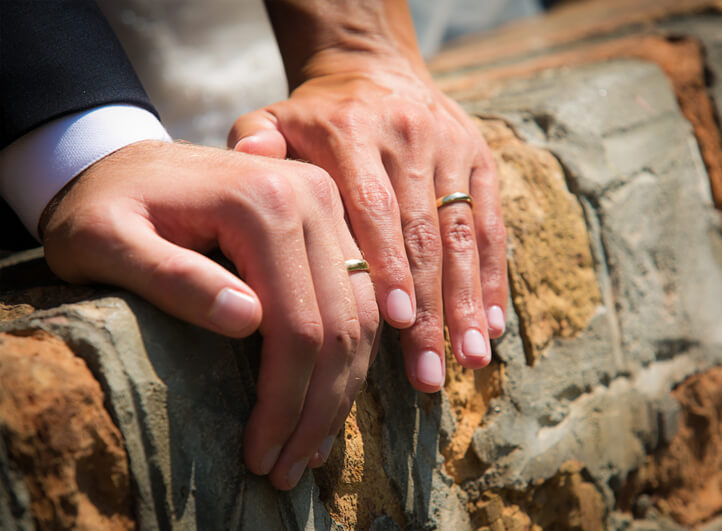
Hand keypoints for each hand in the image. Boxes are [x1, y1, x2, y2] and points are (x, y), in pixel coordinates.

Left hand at [40, 140, 379, 489]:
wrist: (124, 163)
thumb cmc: (106, 207)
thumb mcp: (105, 242)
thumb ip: (170, 277)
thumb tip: (246, 322)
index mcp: (263, 201)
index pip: (296, 324)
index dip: (284, 400)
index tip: (260, 454)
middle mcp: (312, 197)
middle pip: (341, 325)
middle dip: (318, 408)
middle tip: (287, 467)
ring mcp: (327, 207)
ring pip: (362, 317)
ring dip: (341, 390)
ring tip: (307, 449)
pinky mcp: (330, 221)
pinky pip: (361, 299)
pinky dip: (350, 355)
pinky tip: (328, 398)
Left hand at [229, 38, 507, 392]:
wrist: (373, 66)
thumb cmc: (314, 115)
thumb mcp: (272, 117)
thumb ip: (255, 141)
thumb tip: (252, 160)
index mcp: (352, 132)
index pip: (375, 206)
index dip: (387, 265)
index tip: (392, 322)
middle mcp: (408, 138)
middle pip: (423, 234)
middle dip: (429, 309)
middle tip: (430, 375)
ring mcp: (451, 148)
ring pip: (464, 235)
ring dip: (468, 302)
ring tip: (470, 361)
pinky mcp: (481, 158)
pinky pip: (492, 224)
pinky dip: (493, 278)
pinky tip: (492, 325)